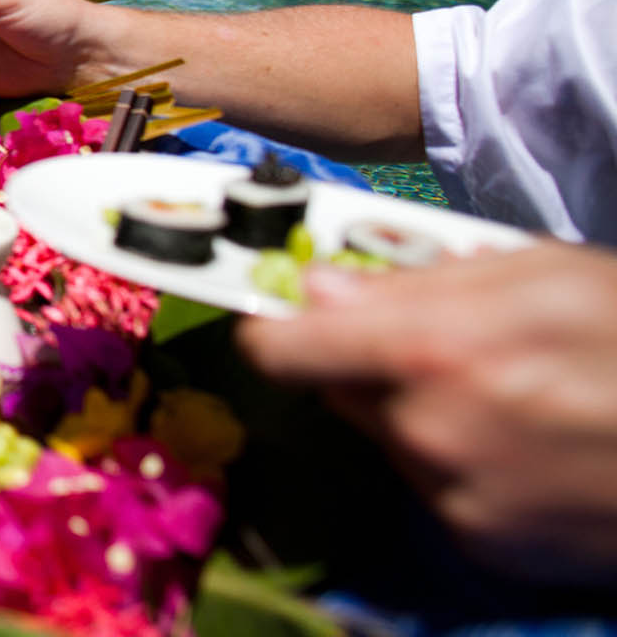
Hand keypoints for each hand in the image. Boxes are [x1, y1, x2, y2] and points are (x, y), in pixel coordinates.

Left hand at [237, 243, 616, 584]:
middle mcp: (428, 436)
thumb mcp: (541, 273)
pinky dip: (464, 463)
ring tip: (510, 390)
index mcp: (432, 354)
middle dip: (370, 361)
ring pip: (389, 439)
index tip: (287, 311)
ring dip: (421, 411)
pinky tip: (531, 441)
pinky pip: (437, 488)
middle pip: (335, 391)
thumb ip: (415, 281)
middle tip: (444, 340)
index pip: (282, 350)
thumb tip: (318, 287)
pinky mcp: (488, 546)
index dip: (279, 325)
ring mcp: (457, 500)